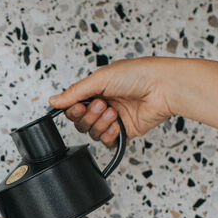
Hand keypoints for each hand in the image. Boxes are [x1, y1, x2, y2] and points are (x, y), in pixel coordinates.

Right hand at [49, 58, 175, 147]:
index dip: (73, 110)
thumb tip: (53, 100)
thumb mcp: (100, 78)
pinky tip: (117, 125)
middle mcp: (104, 104)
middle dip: (89, 116)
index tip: (78, 106)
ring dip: (101, 124)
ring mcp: (114, 119)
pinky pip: (107, 142)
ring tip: (114, 112)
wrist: (163, 88)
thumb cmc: (139, 75)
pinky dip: (109, 136)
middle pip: (81, 122)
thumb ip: (74, 92)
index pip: (74, 106)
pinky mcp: (125, 132)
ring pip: (93, 132)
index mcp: (97, 89)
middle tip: (102, 105)